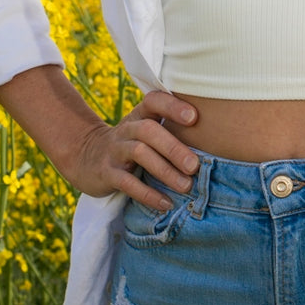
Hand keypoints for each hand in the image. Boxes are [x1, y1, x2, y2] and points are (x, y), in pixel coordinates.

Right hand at [72, 90, 199, 211]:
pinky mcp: (106, 173)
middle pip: (149, 130)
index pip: (154, 100)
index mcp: (140, 115)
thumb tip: (217, 141)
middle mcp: (126, 129)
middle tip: (195, 166)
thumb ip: (172, 130)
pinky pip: (126, 182)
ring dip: (165, 171)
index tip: (194, 117)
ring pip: (139, 153)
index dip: (172, 106)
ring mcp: (114, 150)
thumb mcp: (146, 131)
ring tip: (186, 186)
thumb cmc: (131, 144)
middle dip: (174, 147)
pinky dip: (147, 194)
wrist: (86, 157)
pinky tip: (165, 203)